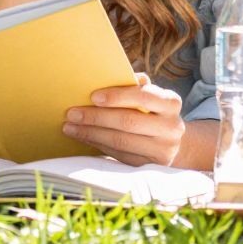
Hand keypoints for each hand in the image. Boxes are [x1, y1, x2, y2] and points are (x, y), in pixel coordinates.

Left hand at [63, 74, 184, 165]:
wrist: (172, 143)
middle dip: (96, 117)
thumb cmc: (154, 112)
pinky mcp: (149, 166)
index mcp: (171, 103)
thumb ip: (135, 87)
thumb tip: (110, 77)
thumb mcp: (152, 96)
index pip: (144, 97)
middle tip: (72, 113)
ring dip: (91, 133)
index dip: (118, 96)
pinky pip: (118, 155)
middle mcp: (171, 127)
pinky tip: (83, 137)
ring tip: (70, 127)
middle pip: (128, 122)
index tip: (93, 96)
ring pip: (120, 141)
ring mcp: (162, 150)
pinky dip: (97, 145)